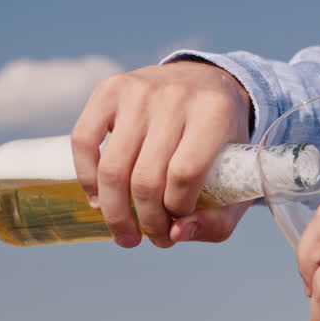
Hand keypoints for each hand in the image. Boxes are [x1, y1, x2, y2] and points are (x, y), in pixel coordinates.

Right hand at [72, 61, 252, 247]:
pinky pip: (83, 141)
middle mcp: (175, 96)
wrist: (206, 83)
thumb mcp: (236, 180)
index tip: (179, 221)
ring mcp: (138, 90)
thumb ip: (216, 220)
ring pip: (113, 168)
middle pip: (146, 178)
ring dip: (115, 212)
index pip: (185, 174)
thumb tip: (175, 234)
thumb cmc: (220, 142)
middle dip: (147, 221)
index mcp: (214, 113)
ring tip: (125, 233)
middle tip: (152, 237)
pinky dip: (86, 178)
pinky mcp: (109, 89)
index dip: (177, 209)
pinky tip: (99, 199)